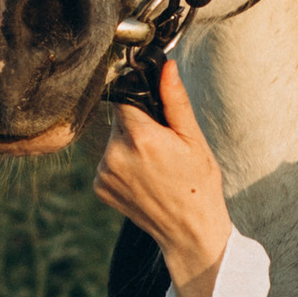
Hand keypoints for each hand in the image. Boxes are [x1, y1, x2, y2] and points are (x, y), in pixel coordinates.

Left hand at [94, 59, 232, 296]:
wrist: (188, 230)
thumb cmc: (198, 183)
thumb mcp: (194, 139)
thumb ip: (175, 101)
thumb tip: (165, 66)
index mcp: (141, 138)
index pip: (125, 95)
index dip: (138, 92)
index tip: (149, 98)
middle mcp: (115, 155)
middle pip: (118, 118)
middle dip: (137, 121)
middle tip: (162, 141)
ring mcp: (103, 173)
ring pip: (112, 138)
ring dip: (129, 142)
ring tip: (155, 162)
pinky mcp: (99, 186)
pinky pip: (107, 159)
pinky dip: (122, 161)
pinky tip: (143, 176)